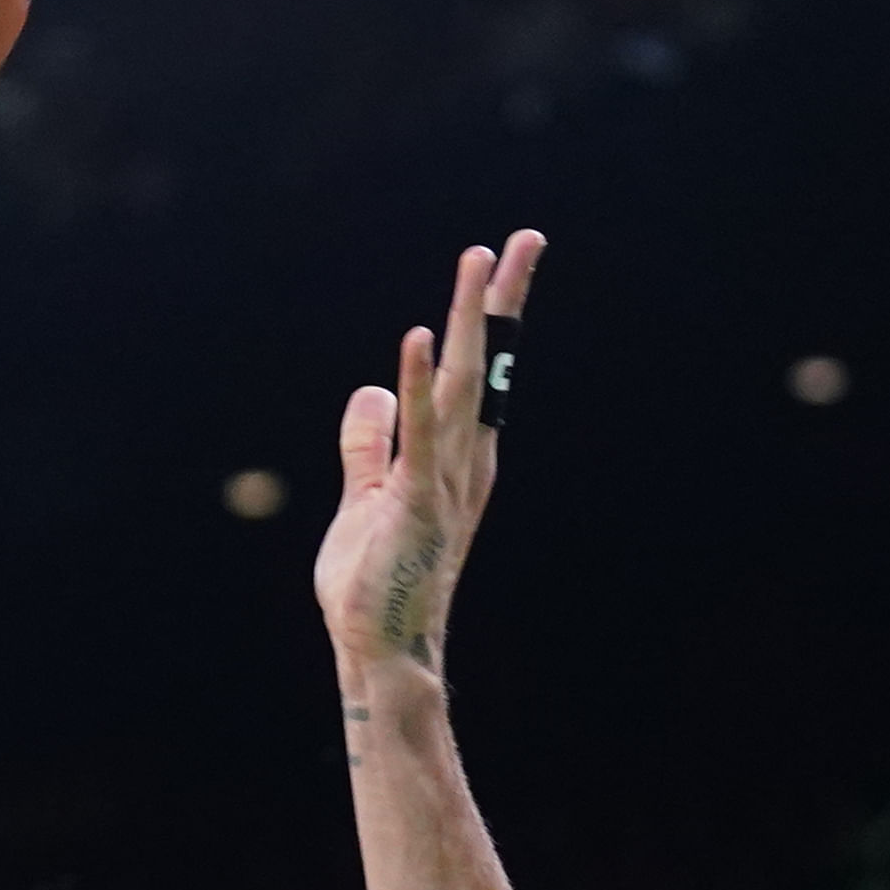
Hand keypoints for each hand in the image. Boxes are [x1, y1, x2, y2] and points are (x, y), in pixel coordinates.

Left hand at [313, 233, 545, 679]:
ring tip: (480, 261)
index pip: (481, 375)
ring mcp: (443, 482)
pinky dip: (419, 384)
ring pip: (462, 387)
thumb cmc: (374, 585)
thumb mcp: (364, 500)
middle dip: (502, 301)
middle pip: (486, 367)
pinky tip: (420, 336)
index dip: (493, 318)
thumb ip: (368, 445)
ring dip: (470, 323)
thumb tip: (372, 389)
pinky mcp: (414, 503)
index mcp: (456, 460)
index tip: (503, 260)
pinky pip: (418, 434)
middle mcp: (463, 463)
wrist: (379, 650)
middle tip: (525, 239)